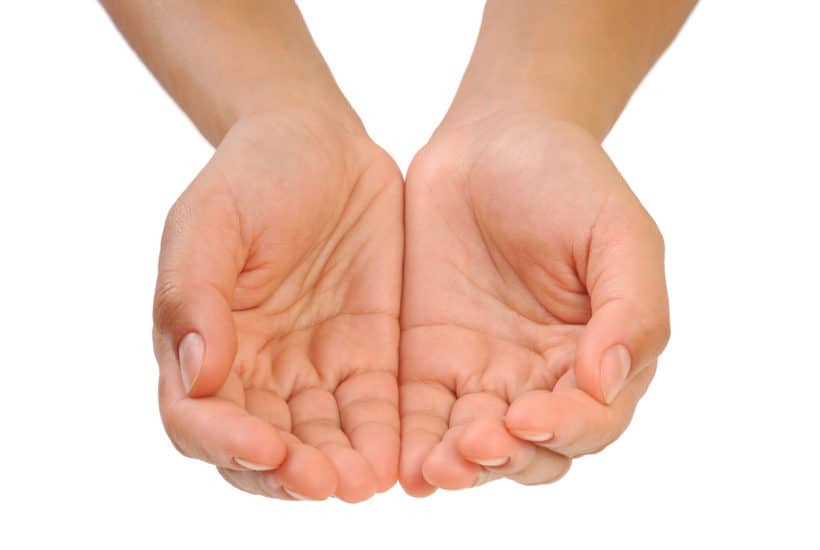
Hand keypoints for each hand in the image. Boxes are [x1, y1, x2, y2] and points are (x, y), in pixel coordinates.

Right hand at [152, 112, 402, 501]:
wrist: (321, 143)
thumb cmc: (253, 175)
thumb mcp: (211, 221)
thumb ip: (194, 295)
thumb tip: (196, 377)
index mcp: (204, 343)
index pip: (199, 418)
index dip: (225, 442)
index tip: (263, 447)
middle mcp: (255, 369)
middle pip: (263, 448)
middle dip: (289, 473)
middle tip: (323, 482)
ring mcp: (312, 366)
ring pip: (320, 441)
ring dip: (338, 468)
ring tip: (364, 483)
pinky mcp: (367, 355)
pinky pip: (373, 410)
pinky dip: (382, 439)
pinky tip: (398, 457)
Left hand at [399, 113, 668, 494]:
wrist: (491, 142)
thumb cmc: (567, 181)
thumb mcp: (619, 233)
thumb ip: (633, 308)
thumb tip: (606, 381)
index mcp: (596, 355)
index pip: (593, 420)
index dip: (567, 429)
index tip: (530, 416)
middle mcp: (540, 377)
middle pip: (531, 450)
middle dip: (506, 458)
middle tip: (475, 448)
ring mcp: (481, 373)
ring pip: (473, 445)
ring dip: (458, 465)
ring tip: (434, 469)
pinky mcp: (428, 361)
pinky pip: (422, 416)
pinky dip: (413, 444)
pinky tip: (401, 462)